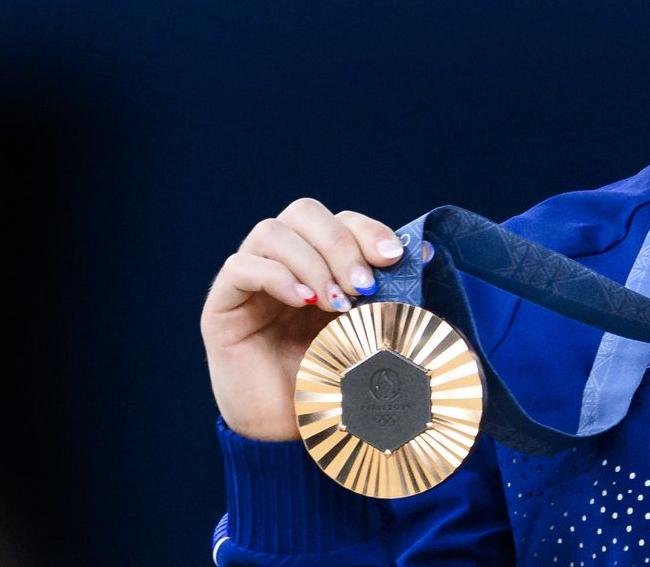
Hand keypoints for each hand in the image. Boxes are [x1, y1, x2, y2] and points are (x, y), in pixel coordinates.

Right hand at [201, 197, 410, 441]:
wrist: (291, 437)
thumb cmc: (334, 385)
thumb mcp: (374, 335)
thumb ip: (396, 297)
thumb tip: (427, 253)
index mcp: (321, 264)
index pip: (340, 220)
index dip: (367, 230)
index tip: (393, 258)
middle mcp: (284, 264)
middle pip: (303, 212)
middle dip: (340, 242)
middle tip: (363, 286)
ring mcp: (251, 282)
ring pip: (272, 232)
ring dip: (312, 262)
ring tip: (335, 304)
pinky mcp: (223, 306)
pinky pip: (240, 266)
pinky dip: (275, 275)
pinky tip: (302, 302)